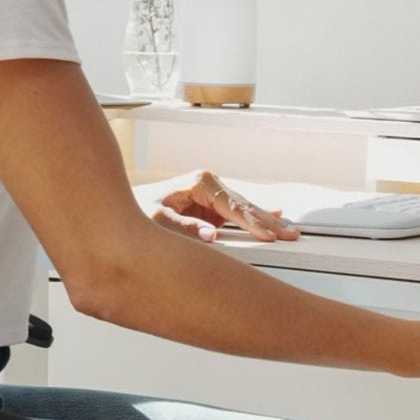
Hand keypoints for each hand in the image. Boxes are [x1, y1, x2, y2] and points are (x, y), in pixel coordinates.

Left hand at [153, 171, 300, 243]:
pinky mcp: (213, 207)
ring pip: (247, 209)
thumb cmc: (140, 209)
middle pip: (246, 205)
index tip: (268, 236)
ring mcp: (213, 196)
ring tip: (290, 231)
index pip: (233, 205)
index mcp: (200, 183)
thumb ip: (183, 226)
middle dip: (269, 221)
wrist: (128, 207)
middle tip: (291, 234)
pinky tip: (276, 217)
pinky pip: (240, 215)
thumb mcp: (156, 219)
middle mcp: (210, 186)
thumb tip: (211, 235)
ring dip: (268, 221)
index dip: (252, 222)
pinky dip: (257, 219)